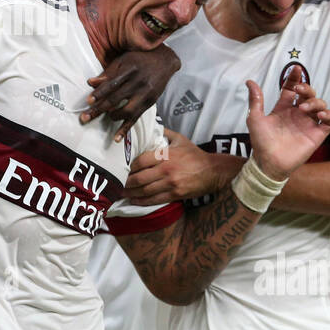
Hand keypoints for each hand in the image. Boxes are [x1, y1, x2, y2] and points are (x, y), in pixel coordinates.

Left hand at [81, 46, 180, 141]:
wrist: (165, 60)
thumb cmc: (140, 58)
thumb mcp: (124, 60)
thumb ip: (108, 72)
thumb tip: (90, 83)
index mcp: (129, 70)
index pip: (112, 83)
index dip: (99, 93)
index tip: (88, 101)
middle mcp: (138, 83)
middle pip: (116, 98)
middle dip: (99, 109)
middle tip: (85, 117)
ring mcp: (145, 94)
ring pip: (127, 110)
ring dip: (113, 116)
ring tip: (105, 116)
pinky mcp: (149, 103)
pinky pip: (136, 118)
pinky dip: (125, 129)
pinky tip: (116, 138)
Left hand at [123, 129, 241, 204]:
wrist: (213, 171)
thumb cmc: (195, 154)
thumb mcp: (180, 140)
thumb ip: (164, 134)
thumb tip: (151, 128)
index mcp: (165, 155)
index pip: (140, 161)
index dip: (128, 167)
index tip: (121, 168)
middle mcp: (166, 169)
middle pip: (139, 178)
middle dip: (125, 182)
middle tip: (115, 184)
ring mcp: (170, 183)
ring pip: (145, 190)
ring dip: (131, 193)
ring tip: (120, 193)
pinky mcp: (175, 194)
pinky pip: (155, 199)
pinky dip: (142, 201)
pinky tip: (134, 200)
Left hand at [244, 66, 329, 180]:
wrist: (268, 162)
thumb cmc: (261, 142)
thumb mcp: (255, 118)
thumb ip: (255, 100)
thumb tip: (249, 81)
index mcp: (283, 108)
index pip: (292, 88)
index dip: (294, 78)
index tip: (296, 68)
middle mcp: (297, 114)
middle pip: (308, 94)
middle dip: (306, 88)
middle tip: (299, 90)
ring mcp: (308, 123)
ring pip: (320, 104)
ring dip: (315, 101)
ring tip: (303, 108)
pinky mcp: (317, 134)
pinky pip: (329, 121)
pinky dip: (328, 115)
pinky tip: (319, 114)